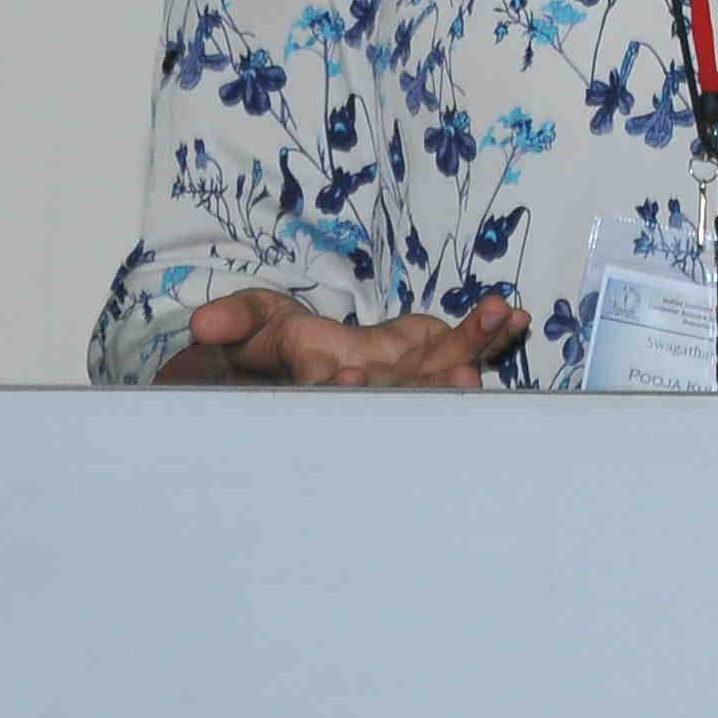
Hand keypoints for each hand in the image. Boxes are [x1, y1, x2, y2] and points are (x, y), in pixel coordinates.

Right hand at [160, 286, 526, 388]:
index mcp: (324, 393)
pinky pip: (467, 347)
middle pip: (405, 398)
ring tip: (498, 323)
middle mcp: (373, 396)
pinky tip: (515, 317)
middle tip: (461, 375)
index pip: (334, 401)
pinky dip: (490, 334)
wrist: (303, 354)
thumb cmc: (268, 346)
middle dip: (432, 388)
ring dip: (473, 350)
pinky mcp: (433, 355)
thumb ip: (232, 321)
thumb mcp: (246, 326)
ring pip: (443, 371)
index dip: (343, 390)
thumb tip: (202, 324)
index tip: (354, 374)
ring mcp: (409, 378)